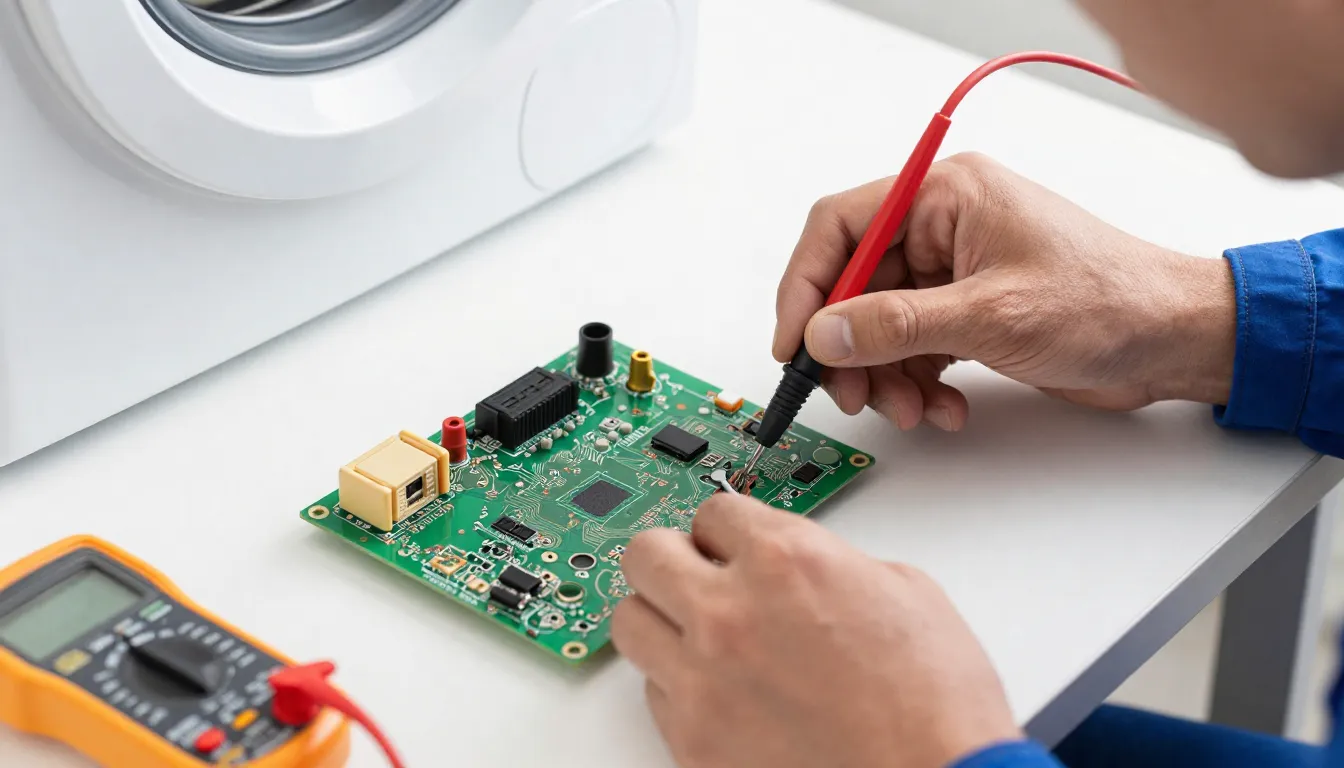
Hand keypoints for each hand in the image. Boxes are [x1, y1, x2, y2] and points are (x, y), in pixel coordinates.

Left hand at [613, 494, 1019, 767]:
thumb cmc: (937, 707)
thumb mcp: (905, 591)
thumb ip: (833, 561)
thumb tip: (805, 566)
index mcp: (787, 560)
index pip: (713, 510)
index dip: (729, 528)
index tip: (733, 542)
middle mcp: (730, 612)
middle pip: (646, 554)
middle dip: (674, 557)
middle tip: (696, 573)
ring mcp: (703, 680)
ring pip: (629, 621)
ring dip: (661, 618)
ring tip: (695, 632)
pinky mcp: (694, 741)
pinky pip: (654, 692)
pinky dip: (678, 684)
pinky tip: (718, 689)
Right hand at [773, 153, 1236, 428]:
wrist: (1172, 341)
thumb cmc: (1109, 302)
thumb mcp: (993, 315)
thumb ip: (899, 324)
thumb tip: (825, 333)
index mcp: (944, 194)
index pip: (840, 226)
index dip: (806, 285)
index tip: (794, 343)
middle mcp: (941, 225)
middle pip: (853, 284)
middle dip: (850, 347)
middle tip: (851, 393)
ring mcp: (952, 272)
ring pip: (878, 326)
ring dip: (885, 376)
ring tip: (911, 409)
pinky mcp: (965, 312)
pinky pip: (911, 348)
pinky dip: (916, 383)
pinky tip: (944, 408)